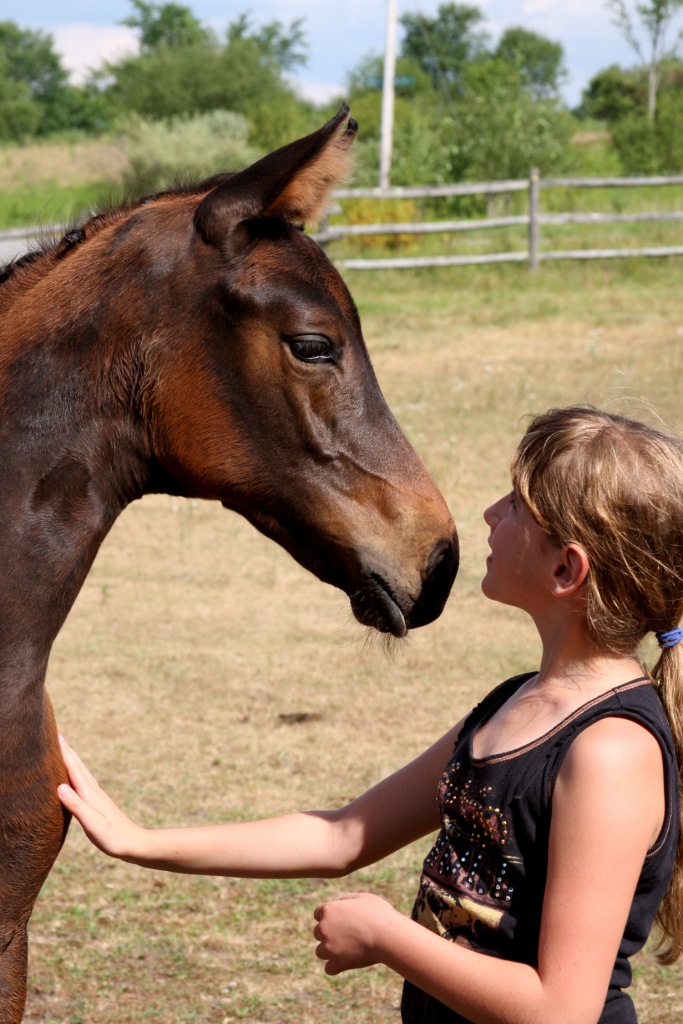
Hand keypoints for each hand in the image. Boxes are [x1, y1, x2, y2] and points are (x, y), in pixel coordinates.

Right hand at [57, 735, 144, 860]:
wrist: (134, 843)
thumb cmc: (112, 837)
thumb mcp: (92, 824)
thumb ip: (77, 806)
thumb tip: (60, 787)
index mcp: (90, 793)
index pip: (73, 768)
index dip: (63, 752)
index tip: (54, 735)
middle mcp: (93, 790)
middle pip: (78, 765)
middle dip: (67, 749)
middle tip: (56, 734)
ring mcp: (97, 795)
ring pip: (82, 771)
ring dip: (72, 758)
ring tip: (63, 749)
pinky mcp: (99, 801)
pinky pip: (84, 780)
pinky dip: (77, 771)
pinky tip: (76, 775)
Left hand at [313, 892, 398, 974]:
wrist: (387, 935)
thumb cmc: (378, 914)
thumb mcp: (362, 898)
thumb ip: (347, 899)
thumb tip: (341, 902)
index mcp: (328, 910)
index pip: (318, 914)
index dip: (330, 918)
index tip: (341, 922)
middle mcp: (323, 928)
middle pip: (318, 933)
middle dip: (329, 934)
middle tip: (348, 936)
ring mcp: (328, 947)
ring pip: (320, 952)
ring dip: (330, 951)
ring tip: (347, 950)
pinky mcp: (336, 963)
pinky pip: (329, 969)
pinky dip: (336, 967)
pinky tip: (347, 962)